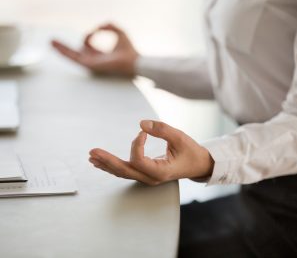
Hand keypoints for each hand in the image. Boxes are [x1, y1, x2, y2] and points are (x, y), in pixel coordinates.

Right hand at [51, 23, 138, 76]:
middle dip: (64, 47)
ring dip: (61, 49)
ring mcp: (91, 64)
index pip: (88, 46)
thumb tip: (97, 27)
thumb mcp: (118, 32)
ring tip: (50, 42)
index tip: (96, 30)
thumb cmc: (129, 49)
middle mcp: (94, 60)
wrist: (133, 61)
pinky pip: (74, 58)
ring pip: (72, 55)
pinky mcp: (89, 65)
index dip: (89, 36)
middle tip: (53, 41)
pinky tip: (56, 46)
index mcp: (101, 55)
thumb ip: (108, 26)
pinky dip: (65, 52)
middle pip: (76, 52)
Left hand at [89, 120, 214, 185]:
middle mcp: (151, 178)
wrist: (198, 165)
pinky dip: (113, 165)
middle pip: (124, 170)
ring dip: (107, 164)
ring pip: (122, 172)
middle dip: (107, 160)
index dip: (137, 144)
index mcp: (160, 172)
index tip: (143, 132)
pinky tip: (102, 162)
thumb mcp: (181, 138)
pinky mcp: (145, 173)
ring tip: (92, 157)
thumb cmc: (191, 152)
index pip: (139, 160)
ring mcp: (147, 177)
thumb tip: (141, 124)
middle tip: (92, 152)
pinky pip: (126, 170)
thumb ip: (162, 130)